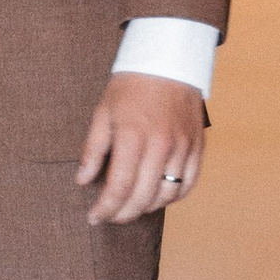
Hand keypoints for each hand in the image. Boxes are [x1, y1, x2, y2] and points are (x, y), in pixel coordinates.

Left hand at [76, 72, 204, 224]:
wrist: (168, 61)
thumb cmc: (131, 87)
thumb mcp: (103, 113)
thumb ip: (92, 150)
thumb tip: (82, 181)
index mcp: (132, 136)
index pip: (119, 186)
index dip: (105, 208)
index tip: (94, 217)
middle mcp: (160, 145)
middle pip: (143, 197)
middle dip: (123, 214)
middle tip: (110, 216)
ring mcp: (182, 147)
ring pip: (167, 195)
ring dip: (146, 208)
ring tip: (130, 207)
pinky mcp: (197, 147)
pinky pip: (188, 184)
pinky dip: (173, 197)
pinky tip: (156, 197)